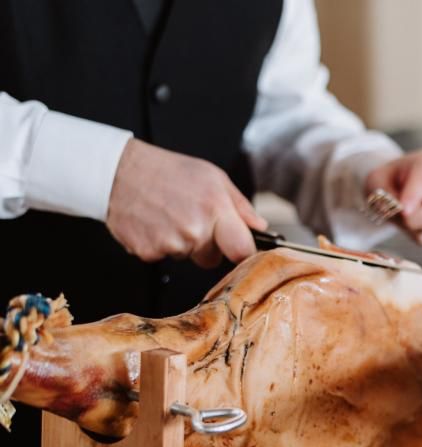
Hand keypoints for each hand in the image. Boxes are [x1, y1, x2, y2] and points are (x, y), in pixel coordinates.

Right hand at [106, 139, 266, 267]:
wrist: (119, 171)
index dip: (241, 251)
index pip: (242, 250)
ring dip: (181, 243)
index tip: (238, 249)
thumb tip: (260, 226)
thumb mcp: (212, 177)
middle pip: (213, 259)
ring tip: (169, 216)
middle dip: (206, 245)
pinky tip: (153, 223)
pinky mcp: (148, 252)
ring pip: (187, 257)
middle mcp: (195, 229)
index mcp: (215, 209)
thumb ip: (240, 205)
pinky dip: (158, 244)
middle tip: (189, 218)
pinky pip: (163, 257)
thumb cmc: (168, 171)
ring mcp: (170, 243)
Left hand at [364, 149, 421, 245]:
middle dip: (413, 217)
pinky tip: (412, 220)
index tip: (404, 211)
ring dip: (412, 226)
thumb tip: (404, 212)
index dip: (414, 197)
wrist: (398, 187)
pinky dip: (417, 233)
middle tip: (397, 213)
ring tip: (403, 214)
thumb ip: (387, 195)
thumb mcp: (377, 181)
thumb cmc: (389, 180)